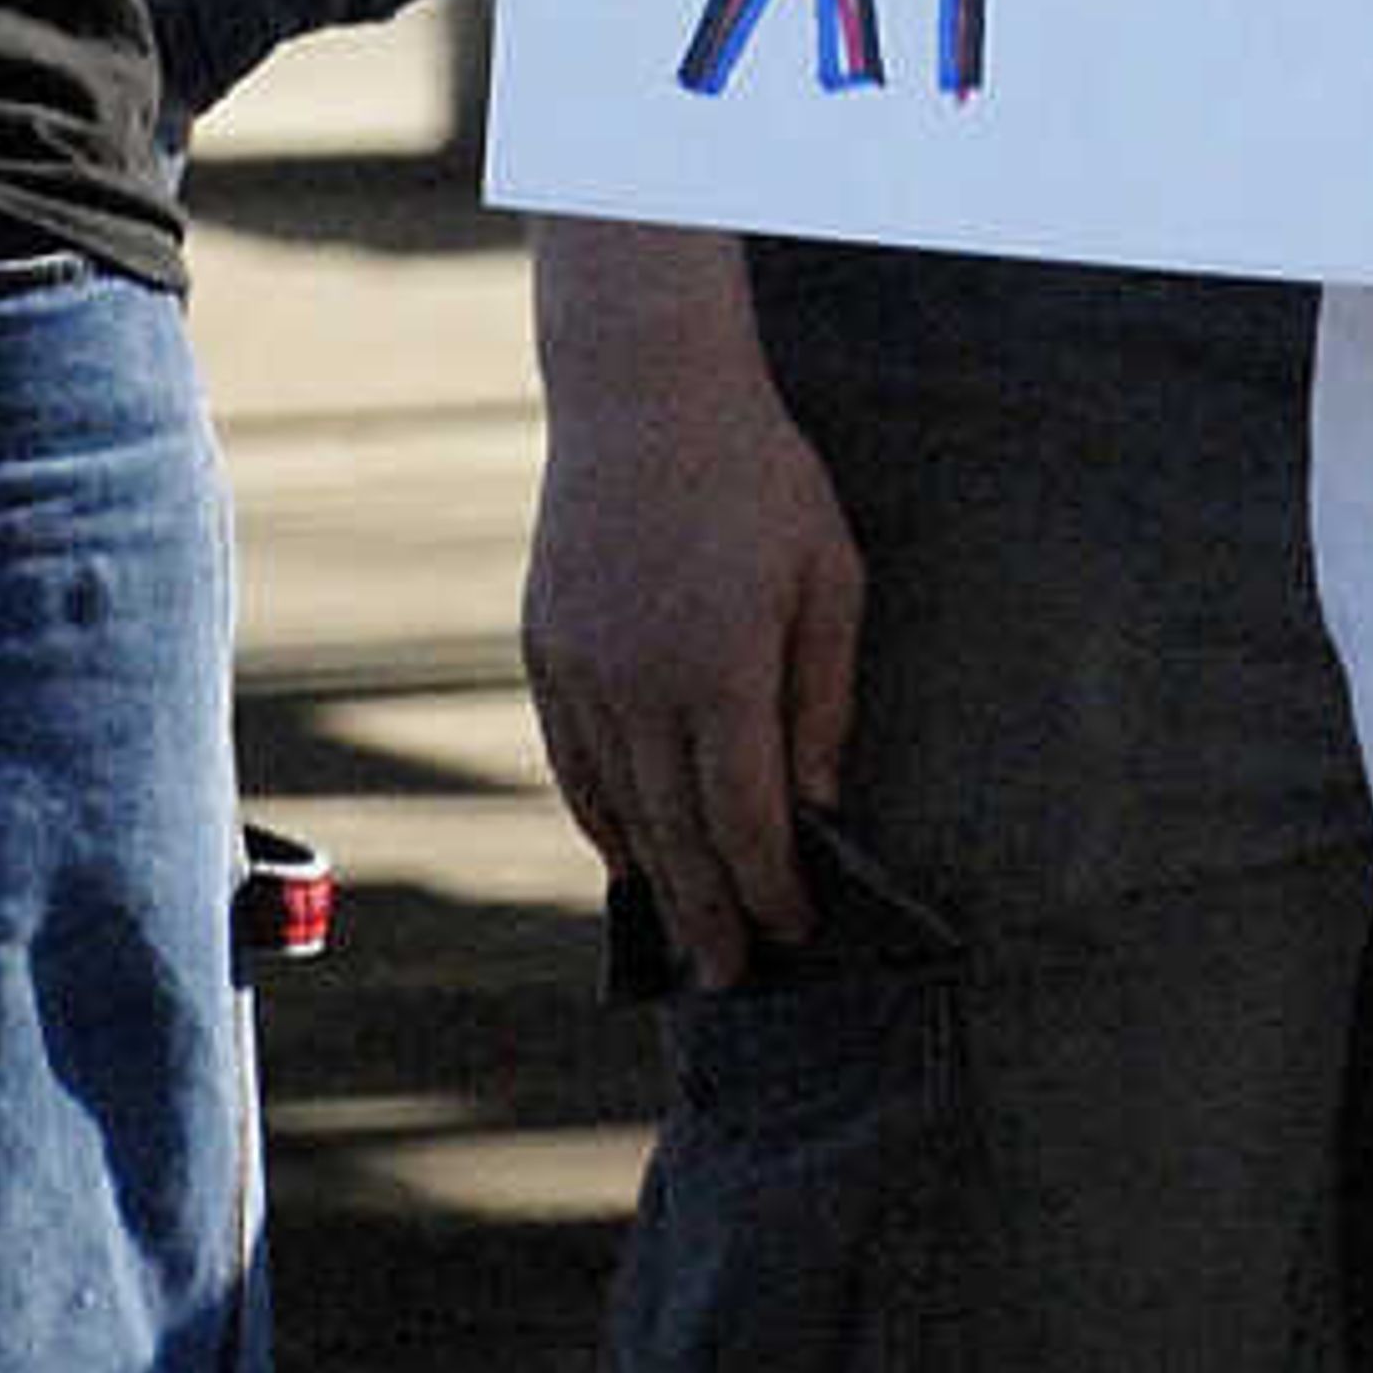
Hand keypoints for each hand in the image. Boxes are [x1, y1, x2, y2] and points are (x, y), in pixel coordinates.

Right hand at [523, 215, 863, 989]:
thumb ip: (823, 696)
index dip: (770, 886)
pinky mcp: (544, 651)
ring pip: (618, 805)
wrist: (642, 395)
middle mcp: (640, 684)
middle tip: (730, 977)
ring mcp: (580, 670)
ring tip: (686, 932)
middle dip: (711, 912)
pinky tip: (626, 851)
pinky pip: (573, 760)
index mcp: (720, 668)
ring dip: (655, 878)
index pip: (746, 816)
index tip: (794, 933)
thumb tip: (820, 803)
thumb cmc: (759, 479)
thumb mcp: (827, 575)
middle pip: (676, 832)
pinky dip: (600, 815)